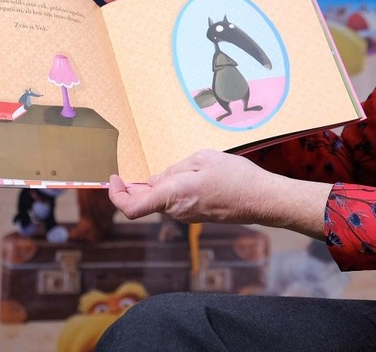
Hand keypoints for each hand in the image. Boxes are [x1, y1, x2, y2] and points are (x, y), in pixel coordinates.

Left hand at [108, 150, 268, 223]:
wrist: (261, 199)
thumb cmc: (235, 177)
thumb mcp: (202, 159)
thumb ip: (175, 169)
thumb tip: (157, 179)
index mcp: (173, 195)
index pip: (132, 208)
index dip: (116, 195)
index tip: (114, 178)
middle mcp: (176, 211)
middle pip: (143, 204)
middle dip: (132, 189)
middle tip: (127, 171)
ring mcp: (187, 215)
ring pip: (159, 202)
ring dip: (151, 189)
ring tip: (157, 170)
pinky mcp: (196, 215)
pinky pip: (174, 203)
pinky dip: (167, 192)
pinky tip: (178, 177)